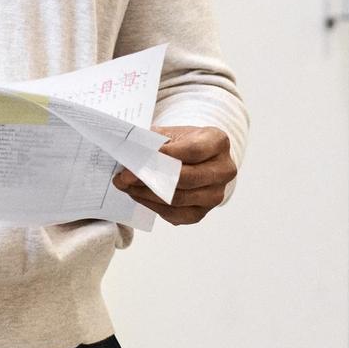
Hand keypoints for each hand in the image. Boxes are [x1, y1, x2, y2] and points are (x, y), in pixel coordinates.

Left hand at [114, 126, 235, 225]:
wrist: (198, 159)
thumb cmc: (184, 143)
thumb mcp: (173, 133)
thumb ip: (156, 141)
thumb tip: (131, 151)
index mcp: (218, 142)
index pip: (193, 151)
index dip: (167, 155)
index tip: (142, 156)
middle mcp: (223, 170)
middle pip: (186, 179)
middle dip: (151, 177)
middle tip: (125, 175)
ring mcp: (215, 195)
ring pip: (177, 199)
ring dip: (146, 193)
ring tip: (125, 185)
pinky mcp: (201, 213)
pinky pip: (174, 214)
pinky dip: (151, 205)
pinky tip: (136, 194)